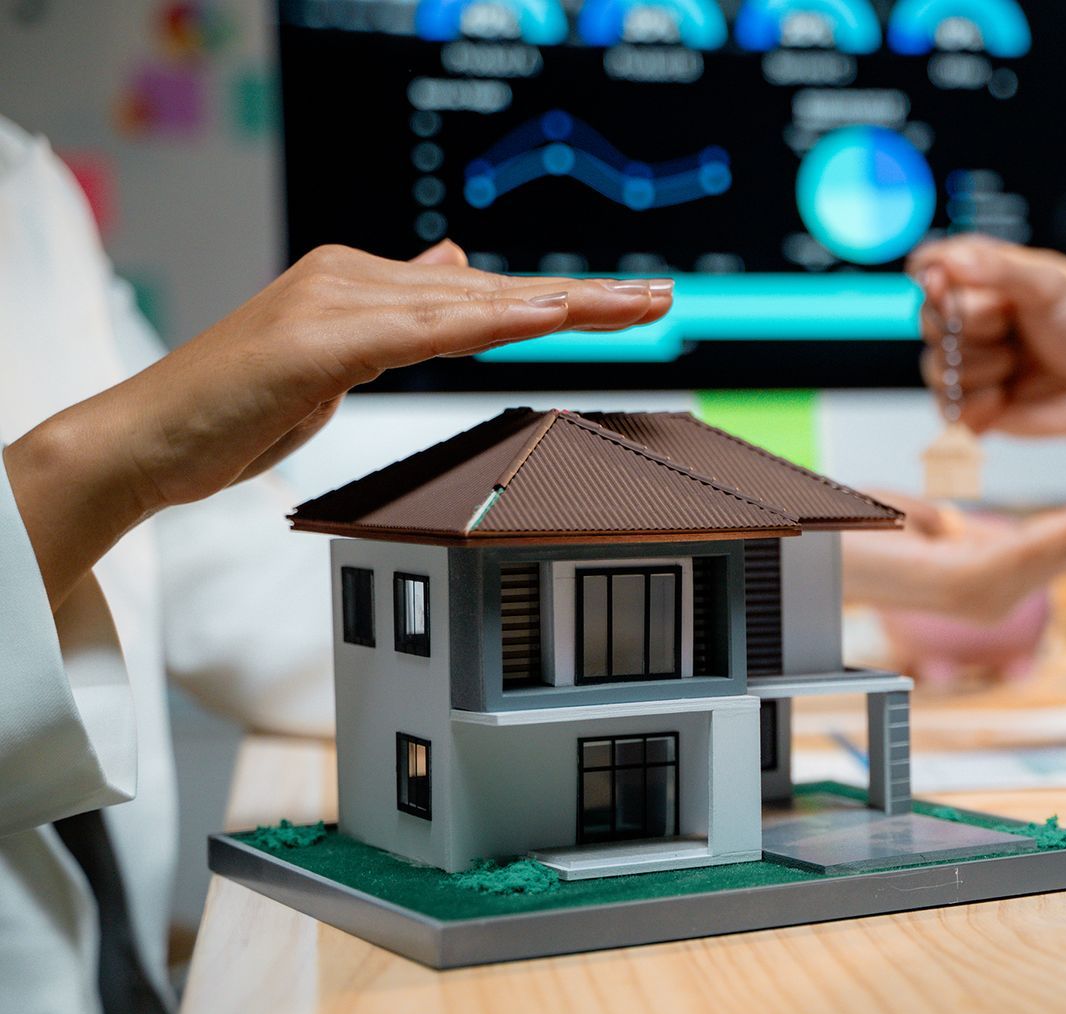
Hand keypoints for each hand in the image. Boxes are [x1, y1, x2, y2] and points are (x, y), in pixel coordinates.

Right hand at [4, 241, 670, 607]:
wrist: (149, 439)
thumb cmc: (236, 409)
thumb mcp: (335, 356)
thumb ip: (396, 315)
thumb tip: (452, 268)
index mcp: (361, 282)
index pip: (480, 292)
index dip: (556, 298)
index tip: (628, 303)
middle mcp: (354, 275)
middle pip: (491, 289)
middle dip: (583, 296)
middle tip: (663, 300)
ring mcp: (336, 299)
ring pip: (472, 302)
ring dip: (559, 304)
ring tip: (631, 306)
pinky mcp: (321, 337)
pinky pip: (425, 326)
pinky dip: (490, 320)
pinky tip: (544, 315)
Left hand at [842, 458, 1065, 622]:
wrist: (801, 543)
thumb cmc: (845, 532)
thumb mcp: (909, 519)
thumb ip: (942, 524)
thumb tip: (955, 525)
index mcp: (985, 575)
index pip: (1064, 538)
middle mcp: (992, 592)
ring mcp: (983, 594)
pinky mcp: (967, 585)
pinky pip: (1032, 551)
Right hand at [908, 237, 1065, 550]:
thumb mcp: (1051, 284)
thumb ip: (999, 268)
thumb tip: (945, 259)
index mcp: (986, 280)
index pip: (931, 270)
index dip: (930, 278)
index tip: (941, 284)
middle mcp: (972, 320)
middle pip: (928, 320)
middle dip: (967, 325)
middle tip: (1007, 326)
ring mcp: (971, 365)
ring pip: (935, 367)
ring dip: (979, 367)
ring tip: (1016, 365)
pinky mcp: (975, 408)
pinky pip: (947, 408)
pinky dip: (975, 405)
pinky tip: (1006, 397)